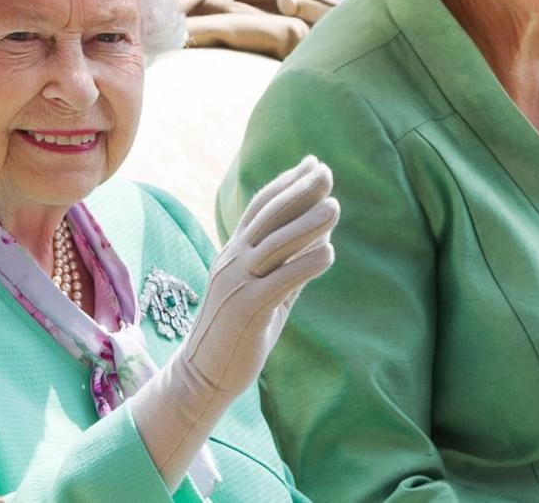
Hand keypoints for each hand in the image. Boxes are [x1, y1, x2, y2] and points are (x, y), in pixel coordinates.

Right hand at [183, 154, 337, 394]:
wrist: (202, 374)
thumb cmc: (238, 332)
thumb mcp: (265, 291)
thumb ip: (288, 264)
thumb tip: (322, 237)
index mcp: (234, 252)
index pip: (260, 206)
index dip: (287, 182)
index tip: (312, 163)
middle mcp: (233, 261)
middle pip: (268, 216)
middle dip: (299, 191)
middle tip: (326, 172)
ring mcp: (237, 283)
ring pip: (275, 244)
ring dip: (307, 223)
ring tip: (335, 207)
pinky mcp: (247, 309)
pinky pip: (280, 281)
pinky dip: (305, 264)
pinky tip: (329, 253)